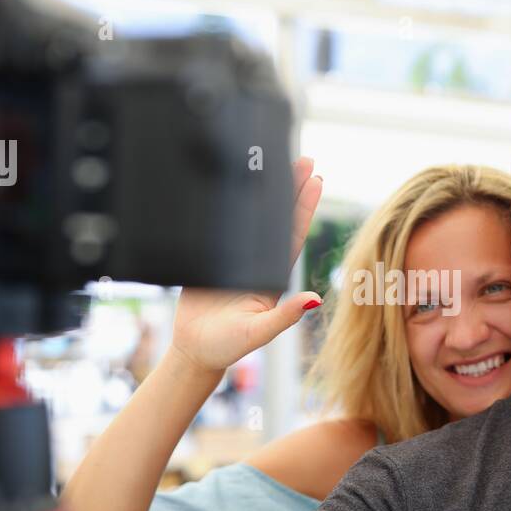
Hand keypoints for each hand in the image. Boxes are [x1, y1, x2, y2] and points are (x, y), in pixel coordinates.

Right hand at [169, 157, 323, 371]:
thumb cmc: (229, 346)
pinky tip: (233, 183)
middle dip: (291, 188)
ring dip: (263, 192)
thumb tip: (315, 300)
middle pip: (278, 219)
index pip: (293, 234)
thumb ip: (285, 317)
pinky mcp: (210, 258)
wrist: (194, 350)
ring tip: (274, 161)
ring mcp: (234, 259)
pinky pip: (221, 225)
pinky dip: (228, 205)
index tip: (316, 180)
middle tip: (304, 159)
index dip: (304, 207)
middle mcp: (257, 263)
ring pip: (252, 218)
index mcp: (272, 276)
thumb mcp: (259, 332)